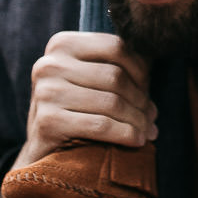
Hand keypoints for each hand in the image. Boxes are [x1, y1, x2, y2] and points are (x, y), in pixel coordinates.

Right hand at [0, 31, 157, 197]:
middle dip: (141, 100)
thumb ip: (115, 64)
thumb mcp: (89, 79)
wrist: (42, 152)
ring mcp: (46, 92)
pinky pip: (101, 126)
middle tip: (152, 117)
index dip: (141, 70)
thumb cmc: (75, 111)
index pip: (116, 46)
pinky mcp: (47, 121)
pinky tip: (136, 141)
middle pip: (116, 77)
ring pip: (112, 102)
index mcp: (62, 45)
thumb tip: (156, 60)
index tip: (149, 90)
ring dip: (138, 120)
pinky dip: (125, 134)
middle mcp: (49, 64)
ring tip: (148, 131)